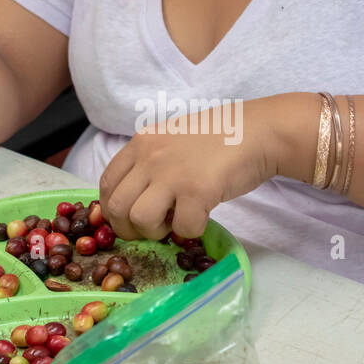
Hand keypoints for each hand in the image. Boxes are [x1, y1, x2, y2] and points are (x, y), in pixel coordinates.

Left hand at [98, 97, 281, 241]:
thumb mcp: (171, 139)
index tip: (127, 219)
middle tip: (151, 229)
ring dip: (156, 231)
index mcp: (141, 143)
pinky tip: (202, 216)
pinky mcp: (198, 191)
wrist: (257, 131)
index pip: (106, 183)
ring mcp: (173, 174)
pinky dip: (191, 231)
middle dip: (129, 228)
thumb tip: (134, 197)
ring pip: (140, 220)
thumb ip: (150, 161)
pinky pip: (182, 228)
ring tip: (175, 221)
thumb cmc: (218, 137)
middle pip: (117, 207)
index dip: (111, 209)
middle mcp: (151, 157)